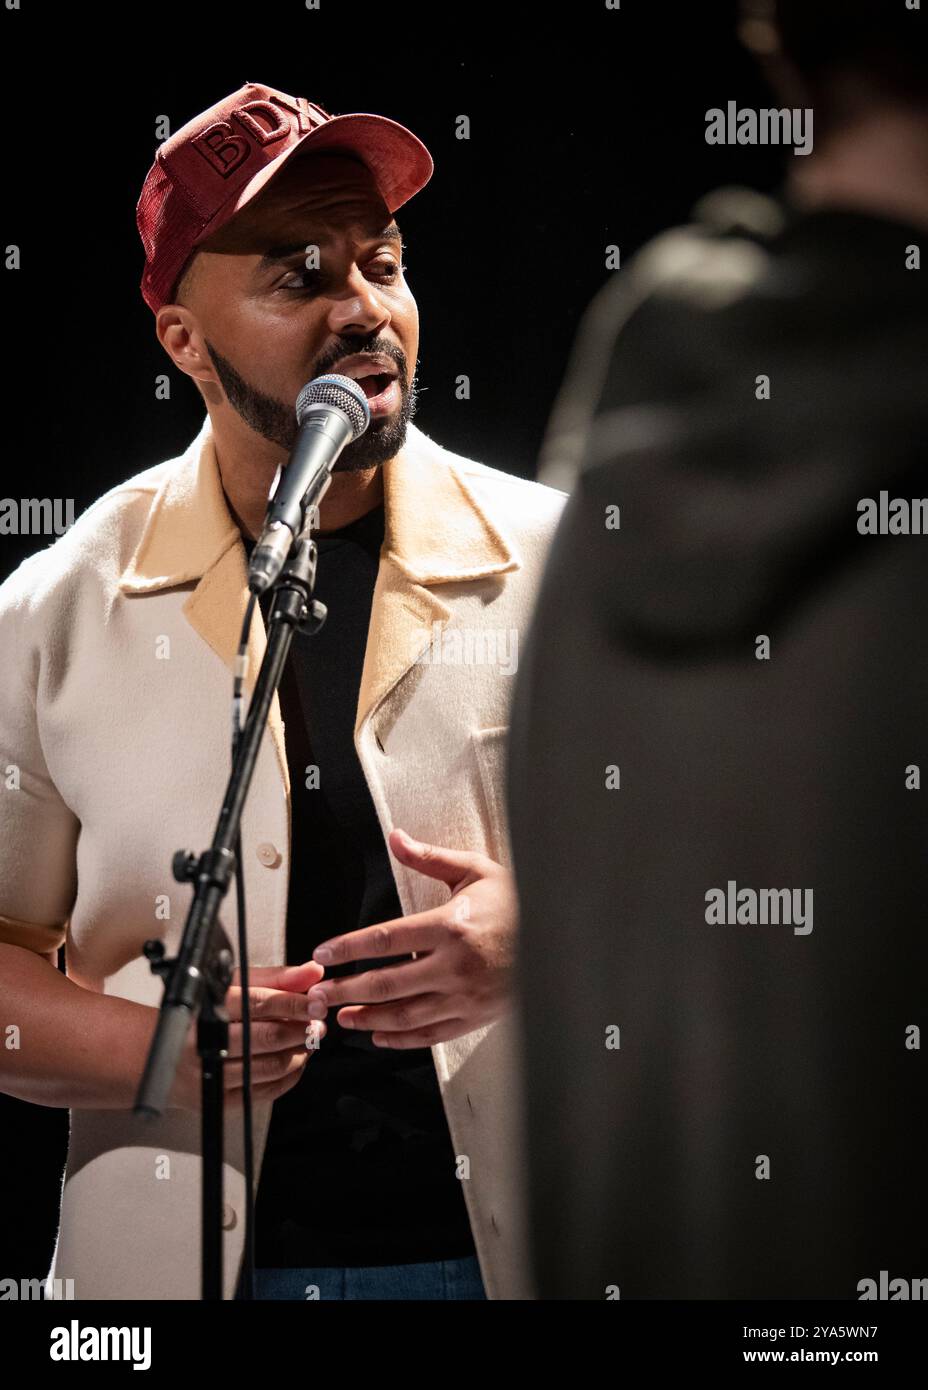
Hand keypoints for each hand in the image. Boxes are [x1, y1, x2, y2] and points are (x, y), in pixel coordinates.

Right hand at [169, 962, 326, 1110]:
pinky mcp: (217, 1100)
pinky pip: (264, 1091)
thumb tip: (313, 971)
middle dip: (301, 1030)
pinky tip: (295, 1061)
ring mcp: (211, 1074)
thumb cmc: (199, 1013)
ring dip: (298, 1053)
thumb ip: (275, 978)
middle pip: (268, 1037)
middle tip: (318, 1024)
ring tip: (308, 1040)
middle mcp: (206, 1042)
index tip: (318, 1001)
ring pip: (270, 1067)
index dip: (294, 1002)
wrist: (154, 1054)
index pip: (260, 1003)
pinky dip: (288, 1077)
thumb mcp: (231, 986)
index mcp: (209, 1007)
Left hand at [306, 829, 517, 1048]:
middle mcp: (455, 965)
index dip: (349, 947)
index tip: (323, 953)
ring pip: (405, 1014)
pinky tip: (378, 1035)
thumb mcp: (475, 871)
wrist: (560, 936)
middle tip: (317, 995)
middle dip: (346, 990)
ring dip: (368, 1018)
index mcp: (451, 926)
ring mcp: (465, 996)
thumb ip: (430, 857)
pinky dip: (401, 1038)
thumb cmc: (515, 902)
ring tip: (341, 1017)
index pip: (386, 939)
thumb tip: (395, 836)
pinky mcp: (474, 1016)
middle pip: (387, 983)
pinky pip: (431, 1034)